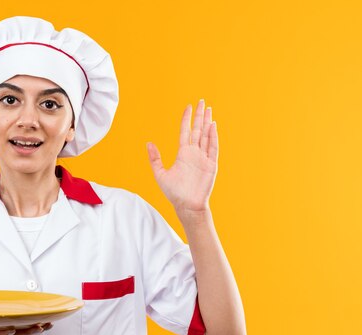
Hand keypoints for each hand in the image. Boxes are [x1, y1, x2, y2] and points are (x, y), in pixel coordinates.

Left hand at [146, 99, 218, 215]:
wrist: (186, 205)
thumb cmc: (174, 193)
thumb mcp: (160, 174)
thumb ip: (155, 159)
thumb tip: (148, 143)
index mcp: (183, 154)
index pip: (185, 132)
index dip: (186, 119)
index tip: (188, 107)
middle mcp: (194, 153)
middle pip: (198, 130)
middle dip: (199, 116)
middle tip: (202, 101)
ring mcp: (203, 158)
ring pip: (206, 136)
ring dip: (207, 123)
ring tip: (209, 109)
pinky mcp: (211, 165)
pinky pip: (213, 148)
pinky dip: (213, 137)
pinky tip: (212, 126)